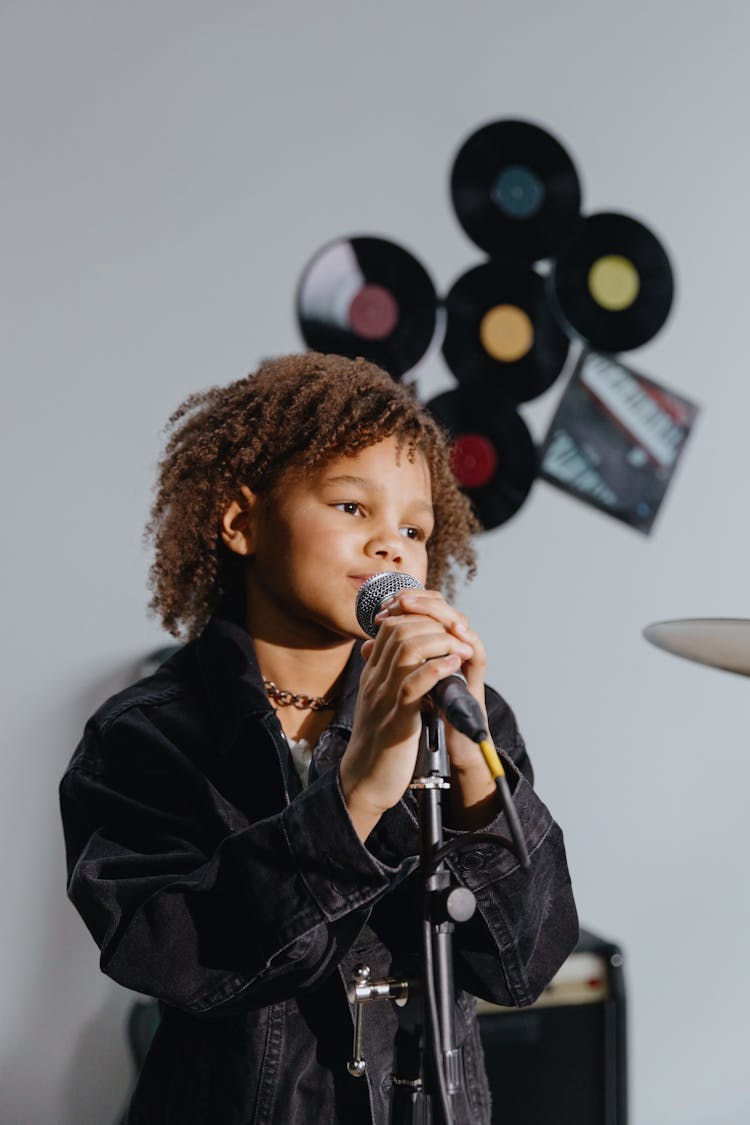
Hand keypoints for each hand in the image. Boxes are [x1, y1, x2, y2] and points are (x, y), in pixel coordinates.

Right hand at [339, 589, 494, 838]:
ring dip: (440, 641)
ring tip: (460, 648)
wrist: (364, 780)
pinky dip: (437, 668)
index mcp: (373, 673)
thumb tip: (410, 658)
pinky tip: (454, 665)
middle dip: (434, 624)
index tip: (446, 628)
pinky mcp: (397, 718)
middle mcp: (375, 679)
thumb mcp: (381, 701)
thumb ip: (391, 677)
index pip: (391, 625)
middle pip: (400, 629)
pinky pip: (414, 683)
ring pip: (407, 648)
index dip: (421, 617)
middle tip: (458, 635)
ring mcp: (384, 697)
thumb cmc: (379, 743)